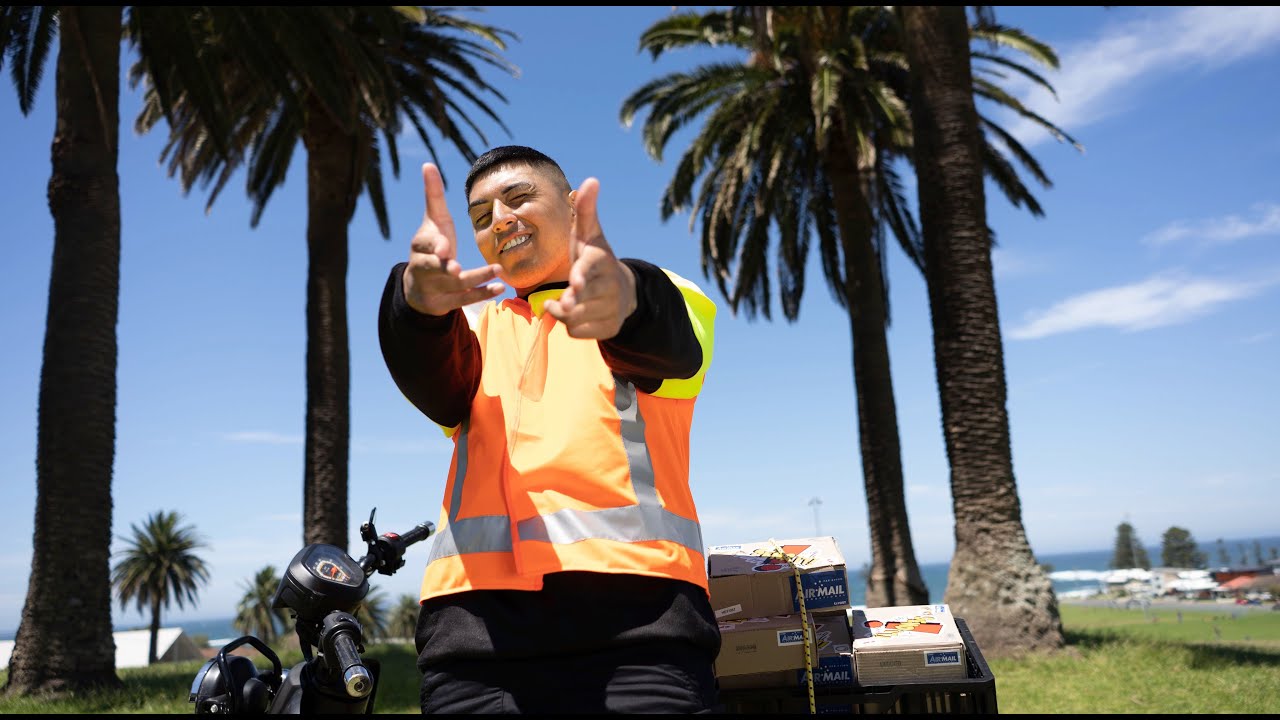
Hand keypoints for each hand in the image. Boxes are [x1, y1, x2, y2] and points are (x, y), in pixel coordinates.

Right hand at [403, 163, 504, 315]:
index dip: (436, 247)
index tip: (445, 249)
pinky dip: (481, 294)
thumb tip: (428, 164)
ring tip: (498, 272)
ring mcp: (435, 287)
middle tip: (457, 269)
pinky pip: (464, 299)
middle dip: (446, 268)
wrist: (418, 285)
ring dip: (476, 279)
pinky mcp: (446, 302)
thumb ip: (433, 195)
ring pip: (456, 285)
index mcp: (421, 246)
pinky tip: (499, 288)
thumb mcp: (432, 221)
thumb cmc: (431, 245)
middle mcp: (425, 268)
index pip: (427, 245)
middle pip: (436, 268)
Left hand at [544, 178, 637, 338]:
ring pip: (575, 318)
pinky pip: (578, 333)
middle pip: (578, 299)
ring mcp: (612, 308)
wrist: (623, 291)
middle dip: (565, 302)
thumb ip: (585, 211)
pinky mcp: (609, 328)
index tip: (575, 284)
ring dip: (564, 313)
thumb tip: (591, 180)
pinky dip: (572, 326)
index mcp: (601, 261)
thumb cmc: (594, 259)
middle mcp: (610, 285)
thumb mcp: (589, 235)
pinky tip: (578, 315)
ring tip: (566, 302)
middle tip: (558, 301)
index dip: (581, 277)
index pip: (589, 269)